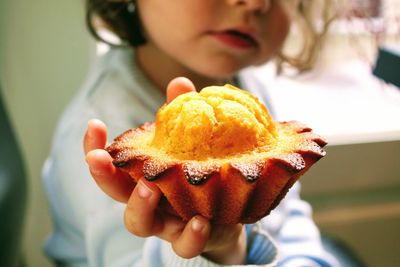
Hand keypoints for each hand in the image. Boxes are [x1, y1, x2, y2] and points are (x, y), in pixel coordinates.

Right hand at [83, 77, 245, 263]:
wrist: (228, 215)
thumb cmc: (199, 175)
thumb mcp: (190, 146)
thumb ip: (183, 117)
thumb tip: (180, 82)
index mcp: (144, 175)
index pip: (112, 163)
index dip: (96, 147)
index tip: (94, 125)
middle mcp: (149, 199)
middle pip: (115, 192)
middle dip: (103, 175)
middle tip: (99, 160)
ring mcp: (166, 222)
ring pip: (139, 223)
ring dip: (139, 206)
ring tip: (149, 188)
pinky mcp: (190, 238)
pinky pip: (184, 244)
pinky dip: (189, 235)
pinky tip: (200, 220)